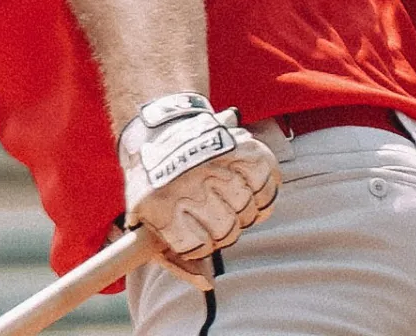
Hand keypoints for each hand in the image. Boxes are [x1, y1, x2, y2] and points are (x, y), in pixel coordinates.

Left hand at [118, 93, 280, 289]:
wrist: (155, 131)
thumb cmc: (155, 188)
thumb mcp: (149, 224)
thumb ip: (176, 260)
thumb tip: (207, 283)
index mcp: (161, 204)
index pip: (199, 245)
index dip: (201, 244)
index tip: (194, 231)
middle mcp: (189, 182)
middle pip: (227, 229)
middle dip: (224, 225)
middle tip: (213, 209)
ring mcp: (214, 162)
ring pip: (247, 206)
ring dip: (242, 205)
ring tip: (225, 191)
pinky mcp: (238, 145)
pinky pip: (267, 177)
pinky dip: (263, 185)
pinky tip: (247, 181)